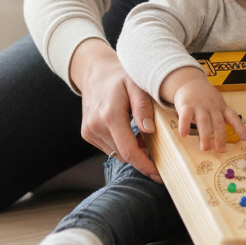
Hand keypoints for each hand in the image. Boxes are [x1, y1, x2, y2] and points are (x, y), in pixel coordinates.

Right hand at [70, 38, 160, 181]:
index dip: (145, 165)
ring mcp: (89, 131)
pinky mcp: (87, 133)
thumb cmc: (120, 76)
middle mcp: (96, 126)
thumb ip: (143, 108)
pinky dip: (120, 145)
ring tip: (143, 137)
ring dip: (131, 151)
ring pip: (115, 153)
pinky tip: (128, 132)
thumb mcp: (137, 85)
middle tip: (157, 151)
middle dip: (142, 158)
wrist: (95, 71)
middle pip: (123, 154)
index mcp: (110, 116)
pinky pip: (108, 147)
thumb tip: (149, 131)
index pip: (129, 151)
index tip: (159, 174)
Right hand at [162, 67, 245, 151]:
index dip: (240, 127)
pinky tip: (184, 134)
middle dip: (220, 137)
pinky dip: (185, 125)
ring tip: (206, 148)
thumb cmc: (205, 97)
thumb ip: (222, 118)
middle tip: (221, 150)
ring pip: (204, 121)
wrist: (190, 81)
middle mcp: (212, 106)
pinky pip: (186, 116)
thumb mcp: (217, 104)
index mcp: (221, 107)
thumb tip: (224, 140)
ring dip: (205, 135)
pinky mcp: (186, 105)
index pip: (233, 116)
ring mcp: (199, 105)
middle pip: (218, 122)